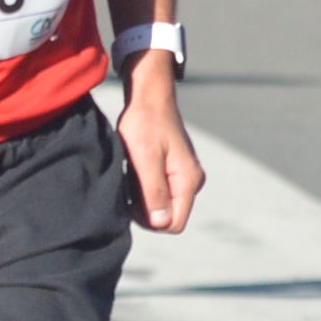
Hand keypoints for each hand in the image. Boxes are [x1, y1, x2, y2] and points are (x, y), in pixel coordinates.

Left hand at [116, 54, 202, 233]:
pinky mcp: (175, 171)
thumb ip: (154, 191)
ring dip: (142, 195)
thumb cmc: (145, 123)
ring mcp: (185, 176)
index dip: (150, 220)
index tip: (131, 199)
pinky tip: (135, 169)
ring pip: (161, 205)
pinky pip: (159, 191)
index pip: (174, 224)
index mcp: (188, 181)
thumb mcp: (145, 157)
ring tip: (132, 171)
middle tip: (129, 181)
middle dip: (145, 207)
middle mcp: (192, 182)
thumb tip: (161, 223)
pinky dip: (144, 186)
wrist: (149, 96)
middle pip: (167, 216)